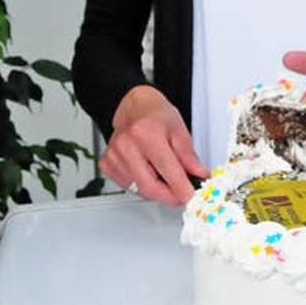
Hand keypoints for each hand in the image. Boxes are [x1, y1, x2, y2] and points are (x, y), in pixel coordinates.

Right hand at [99, 85, 208, 205]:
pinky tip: (147, 172)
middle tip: (181, 193)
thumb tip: (198, 176)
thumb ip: (189, 157)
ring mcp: (114, 156)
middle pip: (149, 186)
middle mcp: (126, 145)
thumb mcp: (179, 131)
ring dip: (156, 190)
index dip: (181, 189)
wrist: (134, 108)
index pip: (167, 170)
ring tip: (163, 173)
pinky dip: (142, 186)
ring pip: (139, 190)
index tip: (189, 196)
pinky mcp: (107, 164)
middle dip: (169, 196)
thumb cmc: (154, 115)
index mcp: (145, 133)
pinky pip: (128, 187)